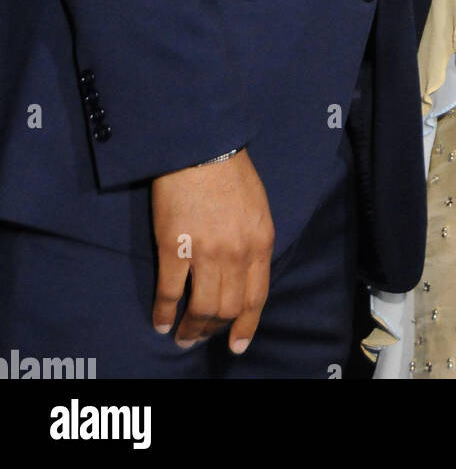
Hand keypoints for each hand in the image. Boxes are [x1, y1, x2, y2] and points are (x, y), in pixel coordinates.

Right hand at [151, 147, 274, 355]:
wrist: (202, 145)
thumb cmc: (231, 172)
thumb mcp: (258, 208)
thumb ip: (254, 242)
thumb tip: (244, 274)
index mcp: (261, 242)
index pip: (256, 297)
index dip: (246, 326)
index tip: (237, 345)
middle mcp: (237, 254)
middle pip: (227, 308)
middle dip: (214, 330)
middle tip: (200, 338)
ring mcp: (205, 253)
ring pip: (201, 308)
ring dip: (191, 330)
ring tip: (182, 338)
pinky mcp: (174, 248)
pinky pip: (169, 293)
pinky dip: (163, 313)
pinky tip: (160, 323)